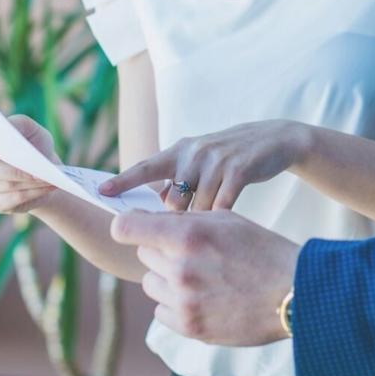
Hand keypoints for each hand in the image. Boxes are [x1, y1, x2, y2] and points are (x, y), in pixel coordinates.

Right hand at [0, 115, 59, 213]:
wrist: (41, 169)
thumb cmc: (31, 143)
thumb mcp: (29, 128)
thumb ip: (18, 124)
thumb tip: (10, 133)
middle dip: (12, 171)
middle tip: (35, 171)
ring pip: (2, 186)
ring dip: (27, 182)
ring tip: (48, 177)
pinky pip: (11, 200)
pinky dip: (32, 192)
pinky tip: (48, 186)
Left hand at [100, 119, 310, 211]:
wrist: (273, 139)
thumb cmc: (229, 160)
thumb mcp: (199, 162)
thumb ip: (177, 183)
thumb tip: (153, 216)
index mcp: (179, 151)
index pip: (145, 168)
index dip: (124, 181)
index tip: (101, 192)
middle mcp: (193, 152)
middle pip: (173, 202)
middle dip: (179, 224)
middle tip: (190, 236)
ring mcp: (216, 159)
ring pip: (199, 209)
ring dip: (205, 223)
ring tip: (215, 228)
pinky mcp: (240, 169)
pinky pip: (223, 206)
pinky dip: (224, 218)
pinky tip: (230, 225)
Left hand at [111, 209, 299, 345]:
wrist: (293, 293)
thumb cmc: (263, 250)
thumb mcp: (227, 220)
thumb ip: (186, 220)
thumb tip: (150, 219)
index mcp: (188, 235)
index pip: (126, 228)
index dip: (126, 225)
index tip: (134, 227)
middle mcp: (180, 267)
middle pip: (143, 254)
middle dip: (160, 250)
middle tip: (190, 252)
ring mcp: (184, 300)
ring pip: (151, 283)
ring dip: (167, 278)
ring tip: (199, 276)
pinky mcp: (190, 326)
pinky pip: (161, 311)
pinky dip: (175, 304)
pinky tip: (202, 297)